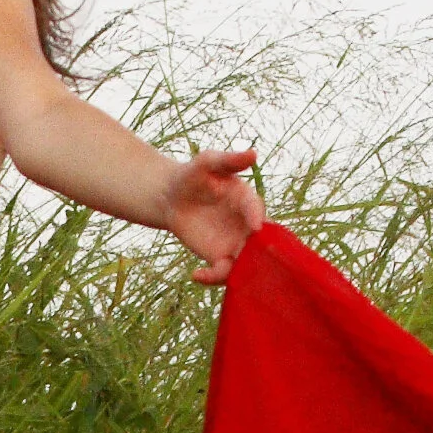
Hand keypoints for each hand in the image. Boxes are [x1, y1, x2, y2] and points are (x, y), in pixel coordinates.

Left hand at [161, 149, 264, 283]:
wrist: (172, 197)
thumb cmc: (193, 175)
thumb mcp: (208, 162)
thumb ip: (229, 160)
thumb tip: (253, 153)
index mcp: (247, 199)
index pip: (256, 209)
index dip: (257, 217)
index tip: (255, 227)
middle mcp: (247, 224)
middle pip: (259, 242)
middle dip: (259, 253)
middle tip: (250, 262)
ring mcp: (236, 243)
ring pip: (245, 263)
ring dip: (237, 272)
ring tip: (216, 273)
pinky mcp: (221, 258)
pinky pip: (224, 273)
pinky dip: (213, 278)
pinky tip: (195, 274)